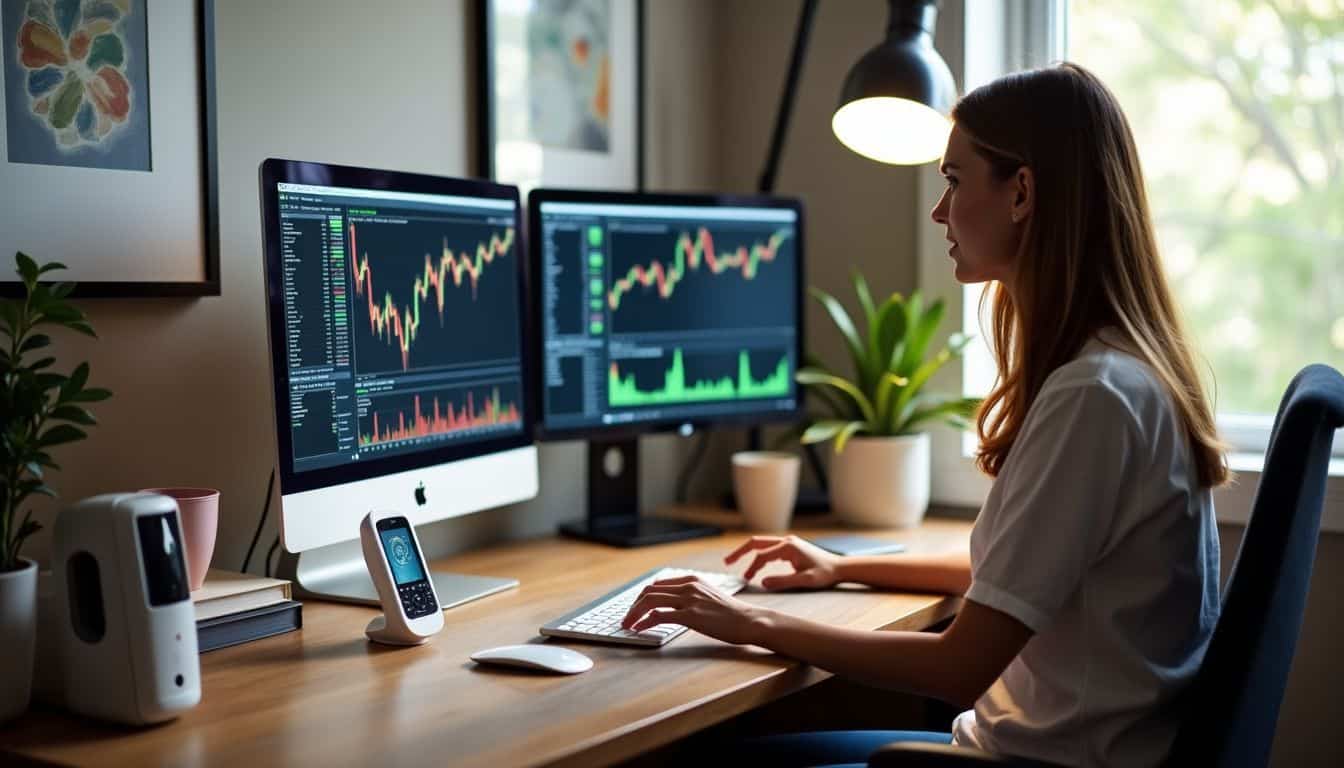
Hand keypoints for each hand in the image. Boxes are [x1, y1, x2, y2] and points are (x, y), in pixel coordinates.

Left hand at [621, 576, 767, 645]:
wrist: (749, 621)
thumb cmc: (732, 614)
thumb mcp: (709, 597)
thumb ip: (692, 596)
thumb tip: (673, 606)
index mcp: (692, 580)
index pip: (658, 584)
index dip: (642, 597)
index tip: (635, 609)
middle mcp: (689, 586)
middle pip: (649, 591)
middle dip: (633, 605)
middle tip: (626, 618)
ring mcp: (689, 600)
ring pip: (651, 601)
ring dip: (634, 613)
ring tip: (627, 625)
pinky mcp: (691, 615)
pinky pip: (660, 616)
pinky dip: (645, 622)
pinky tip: (640, 629)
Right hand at [725, 535, 840, 590]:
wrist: (840, 567)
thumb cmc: (825, 574)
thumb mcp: (805, 580)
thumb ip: (783, 581)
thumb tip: (762, 582)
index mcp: (788, 547)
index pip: (762, 555)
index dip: (751, 567)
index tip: (745, 579)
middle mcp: (786, 541)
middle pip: (756, 542)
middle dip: (740, 551)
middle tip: (727, 562)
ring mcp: (788, 543)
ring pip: (761, 544)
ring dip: (748, 553)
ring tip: (735, 563)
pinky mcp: (790, 547)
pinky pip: (769, 549)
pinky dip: (758, 555)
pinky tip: (755, 566)